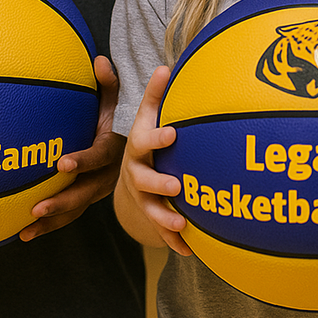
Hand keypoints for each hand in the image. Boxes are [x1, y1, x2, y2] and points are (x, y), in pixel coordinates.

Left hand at [22, 55, 125, 240]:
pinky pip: (69, 215)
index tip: (62, 164)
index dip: (82, 161)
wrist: (142, 151)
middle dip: (61, 201)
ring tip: (25, 229)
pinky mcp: (89, 199)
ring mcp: (99, 190)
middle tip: (36, 207)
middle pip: (84, 192)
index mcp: (115, 149)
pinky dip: (48, 226)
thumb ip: (110, 84)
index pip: (99, 156)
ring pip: (75, 209)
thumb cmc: (123, 120)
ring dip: (51, 221)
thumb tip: (99, 60)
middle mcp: (109, 175)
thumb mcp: (120, 102)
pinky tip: (22, 234)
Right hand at [117, 66, 190, 253]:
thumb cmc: (145, 138)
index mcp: (137, 148)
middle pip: (144, 180)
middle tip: (177, 185)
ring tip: (181, 222)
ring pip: (151, 209)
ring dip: (164, 217)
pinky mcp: (151, 215)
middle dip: (159, 183)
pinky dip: (175, 240)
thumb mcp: (144, 116)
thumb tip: (166, 66)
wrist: (128, 173)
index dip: (157, 138)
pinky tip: (190, 250)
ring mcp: (142, 198)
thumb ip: (154, 94)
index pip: (145, 141)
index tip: (173, 133)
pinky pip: (162, 231)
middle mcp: (136, 174)